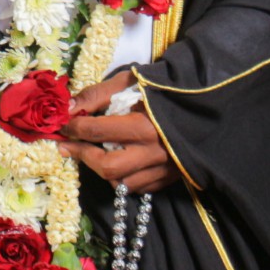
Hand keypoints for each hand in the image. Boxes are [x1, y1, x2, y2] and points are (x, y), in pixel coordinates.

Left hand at [57, 70, 177, 193]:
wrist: (205, 103)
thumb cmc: (163, 90)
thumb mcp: (130, 82)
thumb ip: (98, 94)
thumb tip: (68, 107)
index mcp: (144, 124)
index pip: (97, 131)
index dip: (73, 128)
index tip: (63, 126)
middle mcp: (154, 151)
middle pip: (108, 167)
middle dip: (84, 156)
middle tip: (70, 146)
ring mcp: (164, 168)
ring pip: (122, 183)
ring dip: (103, 170)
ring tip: (95, 154)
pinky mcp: (171, 177)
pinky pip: (139, 188)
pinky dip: (123, 179)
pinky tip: (119, 163)